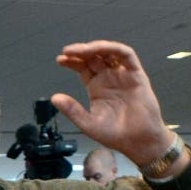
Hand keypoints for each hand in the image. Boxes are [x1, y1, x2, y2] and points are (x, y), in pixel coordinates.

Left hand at [51, 40, 174, 164]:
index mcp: (96, 88)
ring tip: (80, 50)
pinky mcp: (136, 75)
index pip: (83, 68)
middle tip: (67, 52)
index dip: (72, 62)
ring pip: (109, 53)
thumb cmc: (114, 134)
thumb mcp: (87, 123)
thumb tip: (53, 97)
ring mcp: (123, 75)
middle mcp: (109, 78)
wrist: (137, 141)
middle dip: (80, 52)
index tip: (60, 60)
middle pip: (94, 58)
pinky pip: (127, 56)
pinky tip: (102, 49)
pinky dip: (115, 49)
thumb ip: (72, 109)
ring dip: (95, 48)